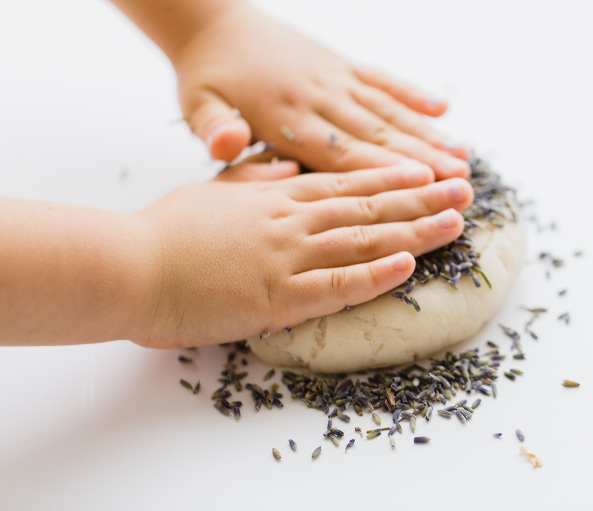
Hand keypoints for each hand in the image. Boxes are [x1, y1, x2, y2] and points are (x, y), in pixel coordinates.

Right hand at [136, 161, 473, 347]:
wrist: (129, 266)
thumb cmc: (165, 231)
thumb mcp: (214, 190)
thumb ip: (255, 176)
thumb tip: (286, 163)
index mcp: (275, 197)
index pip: (348, 183)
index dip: (393, 178)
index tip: (427, 173)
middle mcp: (290, 221)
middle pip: (368, 208)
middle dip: (420, 199)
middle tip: (463, 191)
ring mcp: (286, 257)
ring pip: (363, 241)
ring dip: (414, 232)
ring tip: (455, 223)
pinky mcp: (276, 297)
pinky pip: (335, 286)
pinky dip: (374, 276)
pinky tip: (409, 265)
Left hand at [172, 2, 469, 178]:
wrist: (211, 21)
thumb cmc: (206, 75)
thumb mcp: (196, 105)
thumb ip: (214, 129)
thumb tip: (226, 143)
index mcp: (284, 117)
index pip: (341, 153)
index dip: (383, 170)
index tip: (422, 187)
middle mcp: (318, 97)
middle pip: (376, 134)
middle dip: (421, 160)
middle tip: (459, 184)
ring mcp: (332, 78)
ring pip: (386, 109)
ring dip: (426, 134)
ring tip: (463, 157)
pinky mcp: (338, 63)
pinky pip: (381, 79)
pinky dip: (411, 92)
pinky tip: (441, 108)